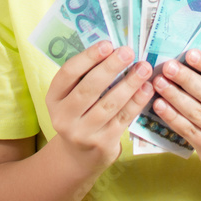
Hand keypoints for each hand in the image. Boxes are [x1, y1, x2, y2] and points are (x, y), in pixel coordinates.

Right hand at [45, 41, 153, 172]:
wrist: (79, 155)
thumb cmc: (79, 114)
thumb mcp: (71, 97)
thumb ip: (86, 76)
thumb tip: (114, 49)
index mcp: (53, 98)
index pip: (68, 73)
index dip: (87, 57)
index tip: (107, 44)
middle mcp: (64, 117)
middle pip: (89, 88)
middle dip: (110, 68)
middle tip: (128, 52)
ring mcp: (83, 132)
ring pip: (109, 104)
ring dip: (129, 83)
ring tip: (144, 67)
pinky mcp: (103, 143)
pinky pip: (123, 118)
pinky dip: (137, 102)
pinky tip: (147, 88)